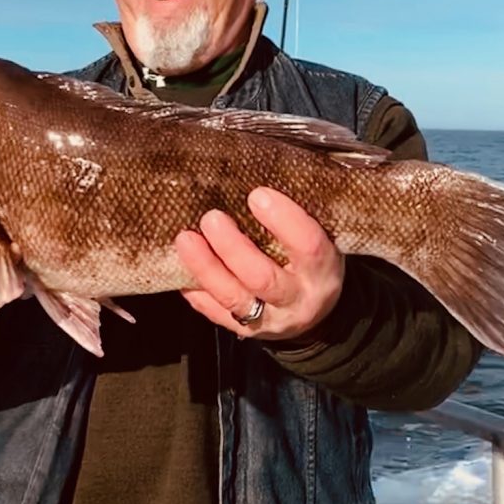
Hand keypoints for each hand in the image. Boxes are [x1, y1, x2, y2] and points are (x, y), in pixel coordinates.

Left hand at [175, 187, 344, 340]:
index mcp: (323, 271)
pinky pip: (214, 312)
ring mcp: (269, 320)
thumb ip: (294, 218)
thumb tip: (253, 173)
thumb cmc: (310, 261)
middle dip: (232, 247)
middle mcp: (298, 299)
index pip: (308, 247)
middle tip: (211, 217)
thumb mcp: (319, 238)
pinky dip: (195, 289)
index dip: (284, 220)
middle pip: (262, 278)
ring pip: (233, 298)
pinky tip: (181, 266)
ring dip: (205, 267)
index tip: (257, 194)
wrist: (314, 312)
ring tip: (185, 239)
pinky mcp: (243, 330)